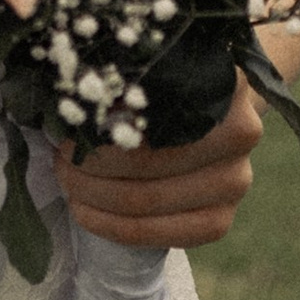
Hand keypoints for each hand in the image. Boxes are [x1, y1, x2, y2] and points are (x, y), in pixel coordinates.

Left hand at [53, 73, 263, 252]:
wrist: (211, 112)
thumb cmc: (167, 82)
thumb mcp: (149, 64)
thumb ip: (119, 73)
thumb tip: (67, 98)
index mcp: (223, 83)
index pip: (149, 113)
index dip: (99, 125)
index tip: (64, 128)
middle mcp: (240, 134)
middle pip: (145, 161)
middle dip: (89, 165)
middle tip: (59, 158)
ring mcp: (235, 182)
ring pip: (148, 201)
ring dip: (94, 196)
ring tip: (67, 181)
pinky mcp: (221, 220)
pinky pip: (160, 235)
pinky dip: (113, 227)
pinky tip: (85, 212)